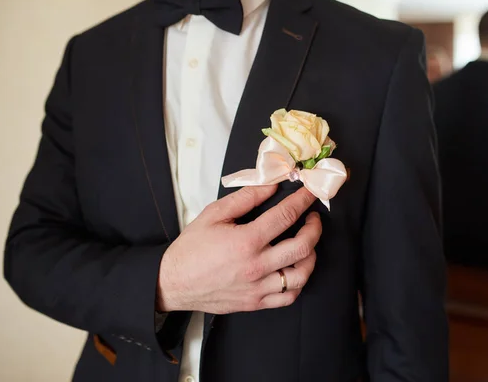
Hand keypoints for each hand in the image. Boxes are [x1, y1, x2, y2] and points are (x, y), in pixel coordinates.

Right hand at [156, 185, 320, 313]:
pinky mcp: (256, 303)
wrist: (172, 283)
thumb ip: (245, 198)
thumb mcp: (214, 214)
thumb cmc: (191, 249)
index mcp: (246, 241)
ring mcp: (258, 288)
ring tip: (307, 244)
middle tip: (313, 218)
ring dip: (311, 256)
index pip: (286, 216)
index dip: (302, 201)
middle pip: (302, 246)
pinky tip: (294, 269)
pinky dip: (298, 283)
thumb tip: (271, 185)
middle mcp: (256, 266)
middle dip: (315, 228)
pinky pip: (289, 297)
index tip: (310, 193)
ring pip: (301, 275)